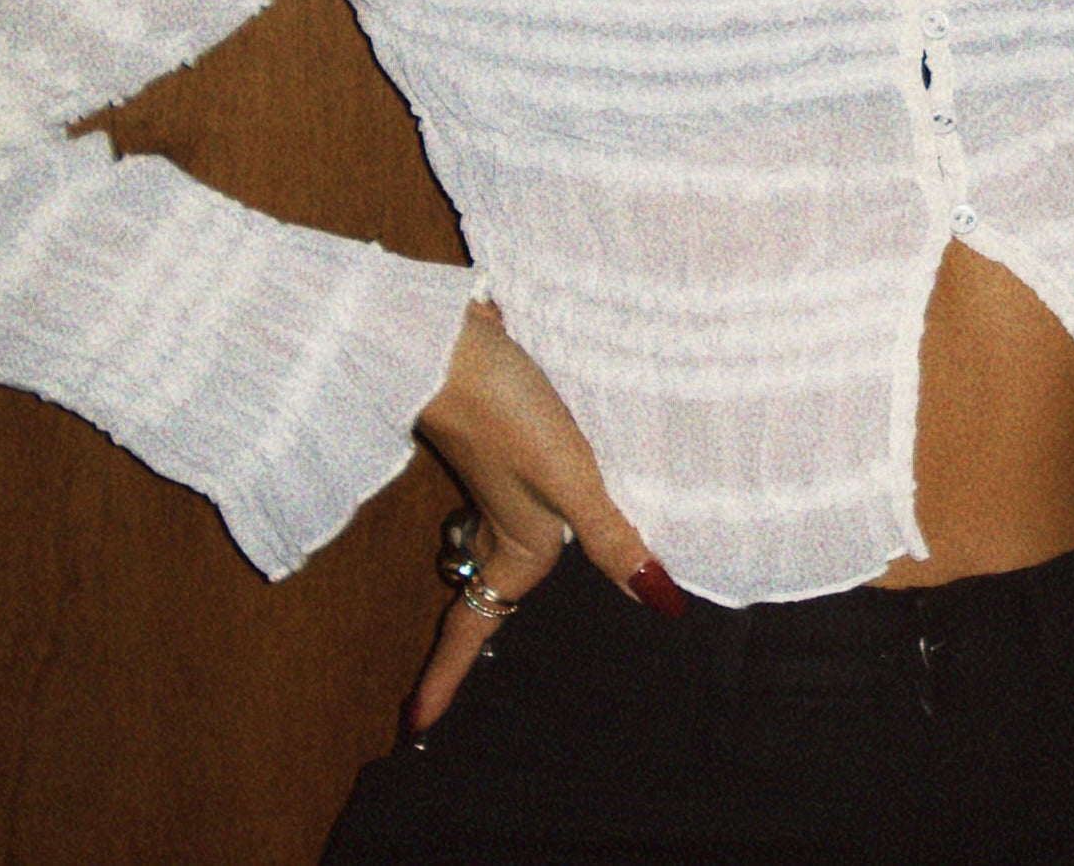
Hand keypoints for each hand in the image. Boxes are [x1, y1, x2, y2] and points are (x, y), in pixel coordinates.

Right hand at [404, 302, 683, 734]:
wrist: (452, 344)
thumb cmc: (507, 414)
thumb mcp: (570, 479)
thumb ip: (613, 536)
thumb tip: (661, 602)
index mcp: (514, 544)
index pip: (472, 627)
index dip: (445, 678)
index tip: (412, 729)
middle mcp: (500, 519)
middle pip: (481, 587)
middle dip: (466, 632)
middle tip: (453, 670)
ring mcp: (494, 478)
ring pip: (489, 540)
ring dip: (485, 569)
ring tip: (492, 595)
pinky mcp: (497, 437)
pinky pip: (501, 494)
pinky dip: (508, 509)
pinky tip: (534, 491)